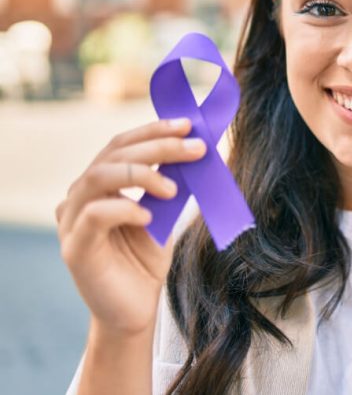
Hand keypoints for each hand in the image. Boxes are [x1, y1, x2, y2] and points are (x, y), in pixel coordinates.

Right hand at [56, 117, 206, 335]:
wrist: (135, 310)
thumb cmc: (146, 261)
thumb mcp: (164, 215)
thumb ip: (169, 184)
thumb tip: (195, 150)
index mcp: (99, 185)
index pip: (121, 145)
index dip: (153, 130)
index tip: (187, 125)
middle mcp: (80, 197)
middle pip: (113, 156)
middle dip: (158, 147)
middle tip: (195, 148)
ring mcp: (72, 221)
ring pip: (98, 177)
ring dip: (142, 174)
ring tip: (173, 188)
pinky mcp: (74, 248)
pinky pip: (95, 215)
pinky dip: (124, 208)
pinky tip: (148, 216)